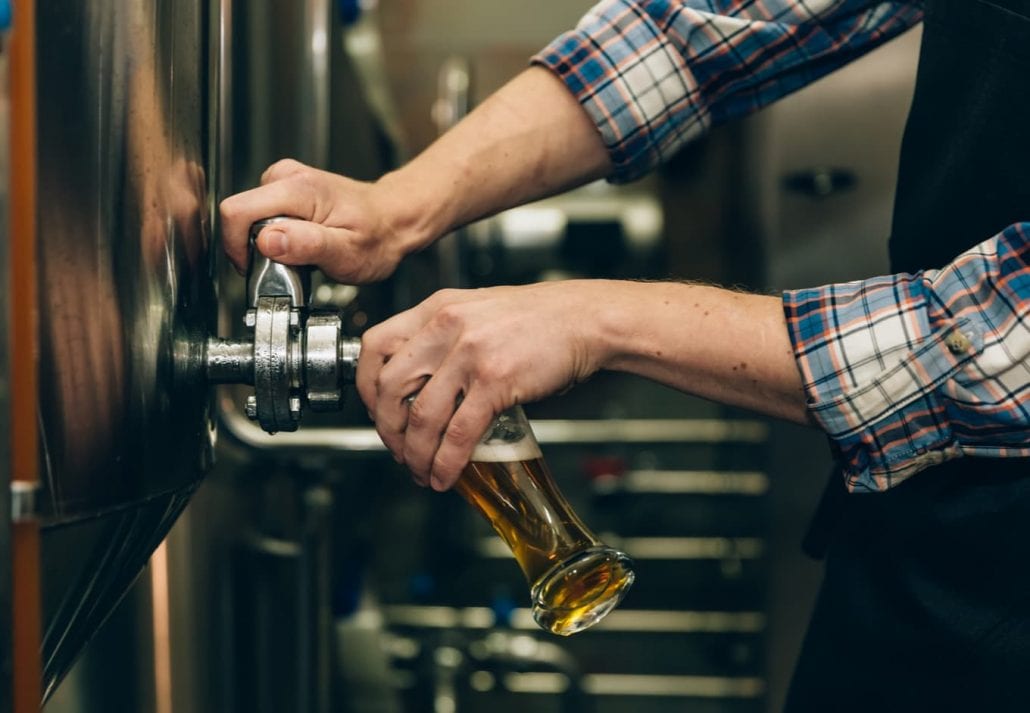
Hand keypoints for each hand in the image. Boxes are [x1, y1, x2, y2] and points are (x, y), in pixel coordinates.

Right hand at [219, 159, 420, 282]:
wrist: (394, 220)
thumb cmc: (377, 237)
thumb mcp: (347, 252)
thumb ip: (306, 245)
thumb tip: (267, 241)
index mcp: (298, 189)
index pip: (237, 212)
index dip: (238, 246)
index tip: (256, 268)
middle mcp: (287, 177)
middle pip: (240, 214)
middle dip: (253, 247)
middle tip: (287, 265)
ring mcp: (285, 179)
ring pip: (249, 217)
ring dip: (265, 243)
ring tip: (298, 255)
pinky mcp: (285, 188)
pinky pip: (261, 215)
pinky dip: (273, 235)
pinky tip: (299, 243)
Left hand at [356, 281, 609, 490]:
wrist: (586, 318)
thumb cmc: (539, 318)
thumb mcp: (477, 312)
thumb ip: (444, 338)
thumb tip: (422, 382)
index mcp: (436, 309)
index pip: (375, 346)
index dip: (366, 388)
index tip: (377, 412)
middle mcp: (446, 327)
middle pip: (388, 387)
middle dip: (387, 430)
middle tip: (399, 450)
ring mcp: (470, 353)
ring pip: (421, 416)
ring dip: (415, 455)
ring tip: (422, 472)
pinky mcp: (496, 380)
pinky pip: (459, 432)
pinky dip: (447, 461)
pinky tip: (446, 474)